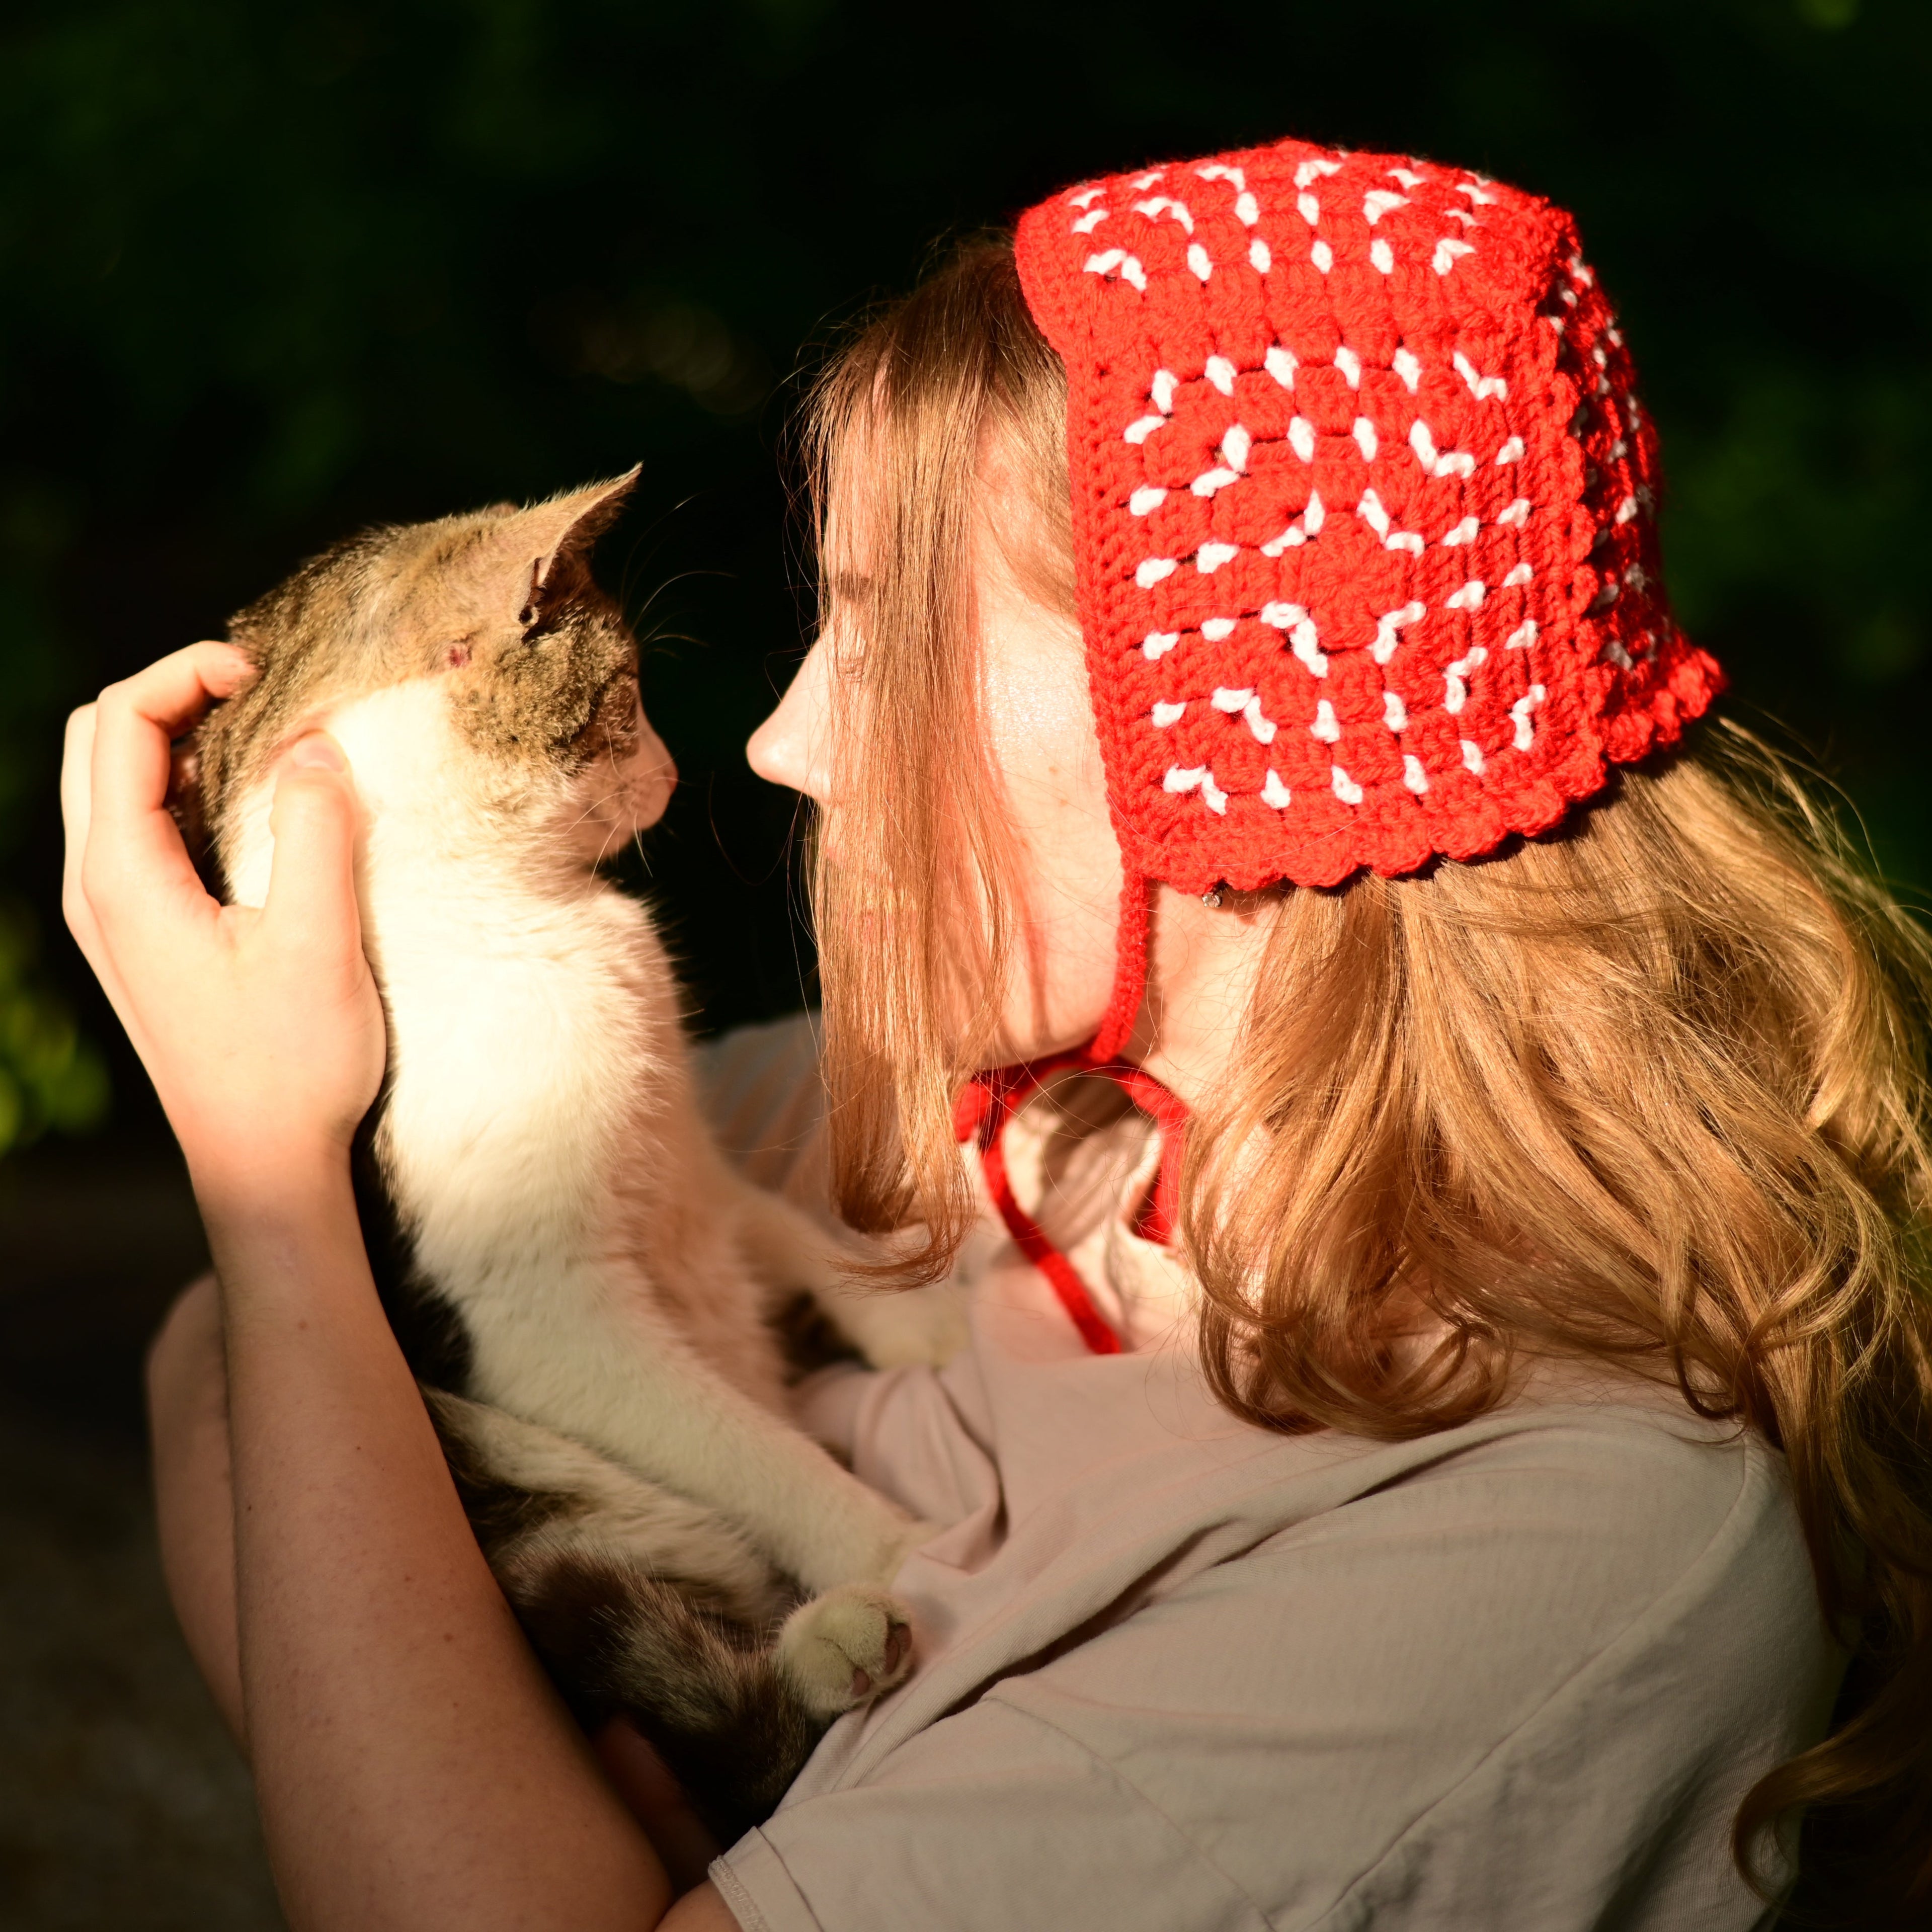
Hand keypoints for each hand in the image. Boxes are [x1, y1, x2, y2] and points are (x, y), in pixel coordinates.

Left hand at [61, 643, 386, 1199]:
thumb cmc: (291, 1068)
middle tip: (264, 694)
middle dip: (174, 692)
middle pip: (101, 740)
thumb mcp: (320, 944)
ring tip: (264, 739)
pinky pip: (137, 831)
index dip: (187, 672)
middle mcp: (96, 890)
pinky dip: (183, 790)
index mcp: (123, 879)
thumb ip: (314, 832)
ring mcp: (110, 916)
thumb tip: (315, 745)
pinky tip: (249, 808)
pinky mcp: (137, 937)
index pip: (122, 723)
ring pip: (112, 783)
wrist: (264, 1166)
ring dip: (178, 740)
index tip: (267, 674)